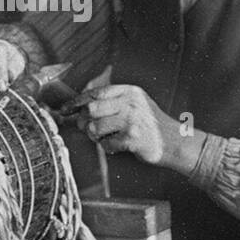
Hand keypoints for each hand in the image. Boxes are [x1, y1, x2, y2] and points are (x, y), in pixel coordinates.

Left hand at [71, 84, 188, 167]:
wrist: (174, 141)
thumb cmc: (150, 124)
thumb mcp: (136, 103)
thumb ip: (112, 100)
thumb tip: (80, 106)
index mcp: (129, 91)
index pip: (95, 92)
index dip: (76, 101)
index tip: (65, 109)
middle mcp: (130, 103)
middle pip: (91, 109)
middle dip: (84, 121)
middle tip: (87, 128)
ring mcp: (132, 121)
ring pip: (95, 127)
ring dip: (95, 136)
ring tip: (105, 137)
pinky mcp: (132, 138)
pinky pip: (106, 143)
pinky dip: (107, 147)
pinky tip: (117, 145)